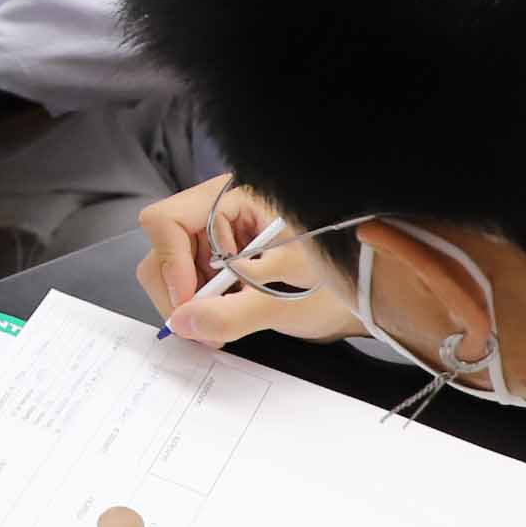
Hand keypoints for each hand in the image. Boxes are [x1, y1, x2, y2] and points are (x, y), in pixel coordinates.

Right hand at [133, 178, 361, 349]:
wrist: (362, 296)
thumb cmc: (336, 283)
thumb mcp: (285, 298)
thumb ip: (233, 312)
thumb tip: (183, 322)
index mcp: (235, 200)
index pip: (168, 221)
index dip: (169, 262)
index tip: (187, 301)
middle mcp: (219, 213)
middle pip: (162, 247)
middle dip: (177, 290)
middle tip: (199, 324)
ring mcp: (217, 238)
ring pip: (169, 269)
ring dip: (188, 303)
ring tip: (218, 326)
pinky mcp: (219, 262)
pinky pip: (187, 283)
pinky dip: (198, 307)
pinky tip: (222, 319)